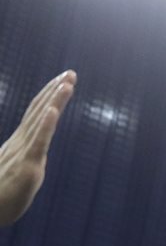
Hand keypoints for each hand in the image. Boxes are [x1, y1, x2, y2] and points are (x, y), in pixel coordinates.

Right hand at [0, 71, 75, 225]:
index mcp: (20, 143)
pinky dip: (47, 125)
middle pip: (40, 111)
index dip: (49, 97)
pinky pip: (38, 142)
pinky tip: (54, 110)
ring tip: (66, 83)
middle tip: (71, 73)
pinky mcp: (27, 167)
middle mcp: (21, 143)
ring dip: (55, 101)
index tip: (62, 80)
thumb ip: (25, 160)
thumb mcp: (14, 172)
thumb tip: (34, 156)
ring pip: (41, 121)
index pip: (36, 114)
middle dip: (56, 91)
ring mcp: (23, 153)